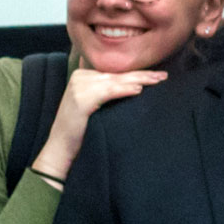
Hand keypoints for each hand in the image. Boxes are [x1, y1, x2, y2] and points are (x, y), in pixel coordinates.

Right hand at [30, 69, 167, 181]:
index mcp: (83, 76)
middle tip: (164, 76)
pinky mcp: (80, 99)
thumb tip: (138, 87)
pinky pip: (108, 92)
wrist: (60, 150)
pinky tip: (139, 90)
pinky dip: (124, 90)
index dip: (138, 73)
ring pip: (116, 82)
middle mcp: (80, 78)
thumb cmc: (81, 131)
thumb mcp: (96, 106)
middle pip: (118, 75)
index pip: (116, 73)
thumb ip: (108, 93)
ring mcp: (79, 87)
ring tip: (157, 81)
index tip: (158, 75)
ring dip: (139, 80)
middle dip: (143, 75)